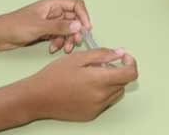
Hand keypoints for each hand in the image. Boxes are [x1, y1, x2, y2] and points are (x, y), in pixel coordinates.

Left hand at [0, 0, 91, 53]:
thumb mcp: (39, 27)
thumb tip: (78, 26)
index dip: (83, 15)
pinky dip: (58, 43)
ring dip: (67, 39)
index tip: (85, 29)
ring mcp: (49, 22)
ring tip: (63, 49)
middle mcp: (53, 12)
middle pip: (73, 19)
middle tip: (74, 43)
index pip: (76, 5)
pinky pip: (58, 36)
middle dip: (75, 31)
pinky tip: (52, 49)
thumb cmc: (15, 26)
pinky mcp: (45, 32)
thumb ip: (59, 27)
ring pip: (67, 29)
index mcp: (52, 4)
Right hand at [23, 49, 137, 122]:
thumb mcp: (78, 58)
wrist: (37, 97)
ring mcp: (96, 108)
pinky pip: (105, 102)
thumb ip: (102, 54)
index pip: (130, 74)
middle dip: (118, 71)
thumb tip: (120, 53)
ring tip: (91, 76)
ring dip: (111, 83)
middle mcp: (101, 97)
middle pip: (123, 83)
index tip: (123, 57)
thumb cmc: (55, 74)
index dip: (131, 63)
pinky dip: (102, 93)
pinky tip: (85, 88)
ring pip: (115, 93)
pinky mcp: (90, 115)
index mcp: (99, 80)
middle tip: (100, 65)